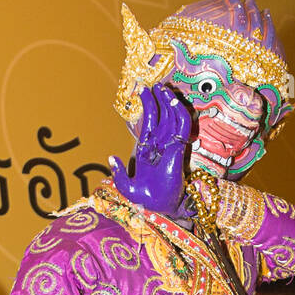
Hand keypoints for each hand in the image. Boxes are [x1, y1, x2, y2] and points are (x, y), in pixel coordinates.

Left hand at [108, 83, 190, 216]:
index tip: (144, 91)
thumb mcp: (126, 187)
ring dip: (169, 102)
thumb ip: (119, 173)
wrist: (160, 209)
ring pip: (172, 118)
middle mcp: (160, 146)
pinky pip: (182, 127)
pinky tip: (173, 102)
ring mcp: (170, 146)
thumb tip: (112, 157)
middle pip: (162, 116)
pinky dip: (179, 113)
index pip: (150, 123)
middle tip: (156, 85)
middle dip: (159, 100)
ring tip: (163, 88)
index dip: (148, 107)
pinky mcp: (179, 149)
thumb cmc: (146, 201)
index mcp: (148, 151)